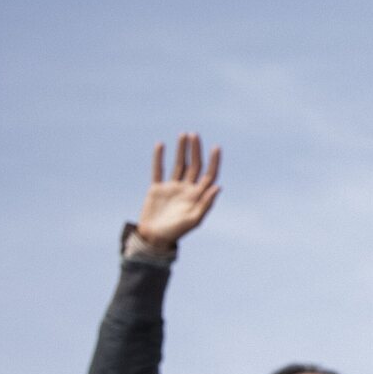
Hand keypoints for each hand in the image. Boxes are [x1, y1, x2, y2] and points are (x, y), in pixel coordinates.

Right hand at [136, 133, 221, 250]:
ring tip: (183, 134)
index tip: (216, 147)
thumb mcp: (193, 220)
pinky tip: (161, 145)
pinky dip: (159, 158)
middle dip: (195, 150)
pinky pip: (158, 170)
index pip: (209, 174)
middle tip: (195, 135)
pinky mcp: (157, 188)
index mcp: (198, 196)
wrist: (154, 239)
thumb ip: (206, 203)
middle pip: (194, 165)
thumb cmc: (176, 232)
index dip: (214, 161)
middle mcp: (187, 189)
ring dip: (181, 150)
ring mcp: (172, 188)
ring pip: (178, 164)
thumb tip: (218, 186)